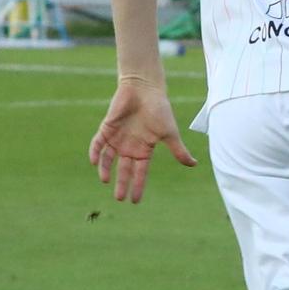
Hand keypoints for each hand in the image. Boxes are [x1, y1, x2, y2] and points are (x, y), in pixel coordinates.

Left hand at [88, 72, 194, 205]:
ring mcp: (117, 138)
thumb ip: (178, 150)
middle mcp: (129, 147)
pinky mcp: (107, 128)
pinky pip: (98, 143)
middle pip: (124, 169)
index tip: (135, 201)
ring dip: (105, 169)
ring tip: (104, 180)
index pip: (140, 172)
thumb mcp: (169, 133)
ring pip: (108, 158)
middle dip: (121, 183)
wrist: (146, 88)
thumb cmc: (159, 109)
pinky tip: (94, 161)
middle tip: (119, 198)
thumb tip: (194, 164)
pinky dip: (95, 152)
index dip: (137, 186)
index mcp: (144, 150)